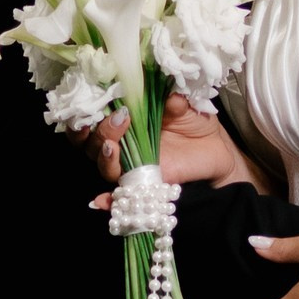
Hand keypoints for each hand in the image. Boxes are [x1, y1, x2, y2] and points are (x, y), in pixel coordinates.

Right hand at [78, 94, 250, 188]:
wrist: (215, 147)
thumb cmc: (194, 118)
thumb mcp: (185, 103)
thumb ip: (175, 100)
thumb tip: (172, 98)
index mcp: (123, 116)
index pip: (90, 112)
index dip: (83, 108)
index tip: (91, 98)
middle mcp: (120, 140)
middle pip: (88, 142)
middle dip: (93, 131)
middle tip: (118, 119)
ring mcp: (130, 162)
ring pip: (101, 163)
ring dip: (103, 154)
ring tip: (113, 145)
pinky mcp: (142, 183)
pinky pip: (120, 195)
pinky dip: (108, 200)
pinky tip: (101, 201)